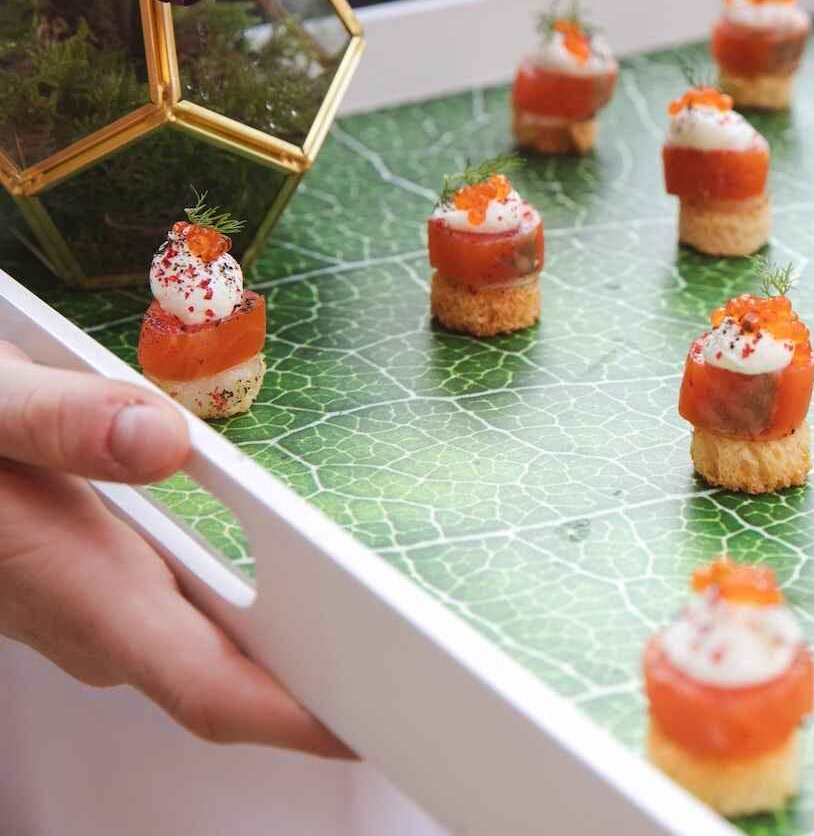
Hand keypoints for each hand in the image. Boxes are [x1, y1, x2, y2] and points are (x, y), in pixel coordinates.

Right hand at [0, 341, 350, 758]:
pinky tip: (312, 586)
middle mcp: (93, 617)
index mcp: (77, 582)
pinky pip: (191, 619)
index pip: (207, 686)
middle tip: (423, 674)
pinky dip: (255, 613)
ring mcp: (94, 610)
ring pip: (210, 649)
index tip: (377, 723)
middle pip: (227, 677)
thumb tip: (159, 439)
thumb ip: (61, 420)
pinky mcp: (96, 588)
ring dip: (293, 648)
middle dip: (321, 685)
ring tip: (391, 630)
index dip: (297, 718)